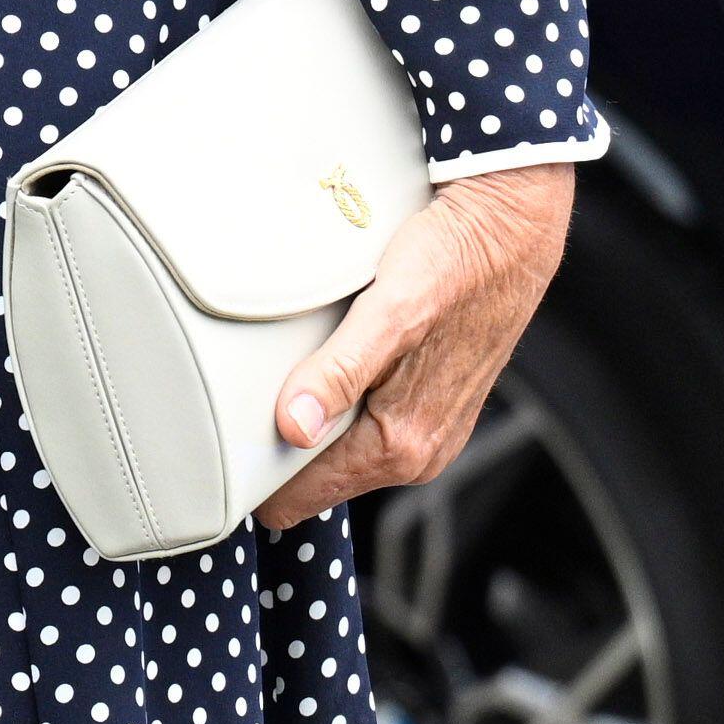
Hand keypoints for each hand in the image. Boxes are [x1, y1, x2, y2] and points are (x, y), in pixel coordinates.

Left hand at [253, 160, 575, 528]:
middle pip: (318, 475)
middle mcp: (418, 450)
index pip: (304, 494)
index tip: (213, 451)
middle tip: (225, 403)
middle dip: (274, 450)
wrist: (510, 229)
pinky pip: (363, 422)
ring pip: (339, 448)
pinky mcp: (429, 401)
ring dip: (304, 422)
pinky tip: (315, 367)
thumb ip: (341, 374)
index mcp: (402, 444)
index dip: (256, 478)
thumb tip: (294, 427)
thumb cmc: (454, 262)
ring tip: (263, 380)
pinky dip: (332, 402)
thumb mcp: (391, 312)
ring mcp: (427, 429)